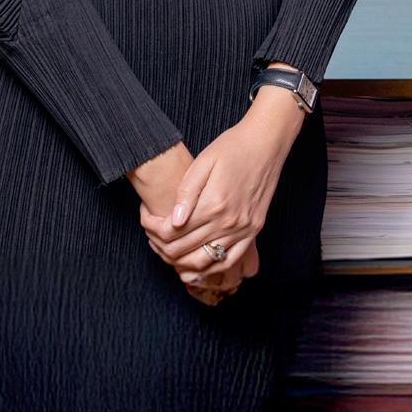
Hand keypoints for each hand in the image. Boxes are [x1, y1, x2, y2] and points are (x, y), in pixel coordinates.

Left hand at [138, 81, 305, 298]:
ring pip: (203, 261)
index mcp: (213, 204)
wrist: (267, 142)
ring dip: (180, 262)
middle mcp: (228, 222)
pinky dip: (210, 269)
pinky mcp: (253, 230)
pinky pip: (229, 260)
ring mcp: (243, 229)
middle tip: (151, 233)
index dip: (151, 227)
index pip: (171, 232)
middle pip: (183, 250)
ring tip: (167, 250)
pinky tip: (195, 266)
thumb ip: (187, 192)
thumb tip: (173, 221)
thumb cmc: (233, 147)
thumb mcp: (204, 161)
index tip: (145, 216)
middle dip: (160, 245)